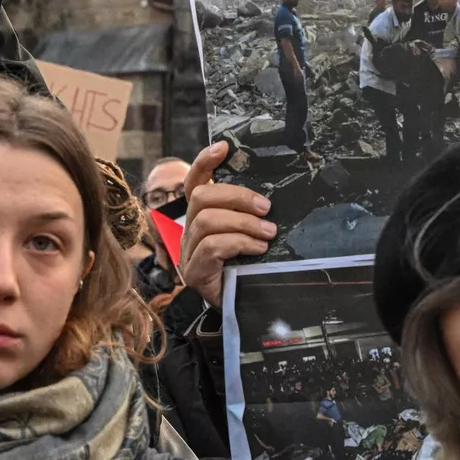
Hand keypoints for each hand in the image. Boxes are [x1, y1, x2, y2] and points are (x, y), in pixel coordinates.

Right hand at [179, 140, 276, 307]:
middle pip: (201, 197)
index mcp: (201, 217)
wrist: (243, 311)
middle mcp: (189, 232)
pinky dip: (238, 243)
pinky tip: (257, 249)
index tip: (224, 147)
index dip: (204, 162)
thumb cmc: (248, 271)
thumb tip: (270, 196)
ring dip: (242, 223)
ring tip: (267, 232)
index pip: (194, 182)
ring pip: (206, 220)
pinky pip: (211, 247)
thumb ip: (250, 217)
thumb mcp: (251, 237)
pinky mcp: (195, 273)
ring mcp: (189, 253)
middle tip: (265, 207)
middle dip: (236, 196)